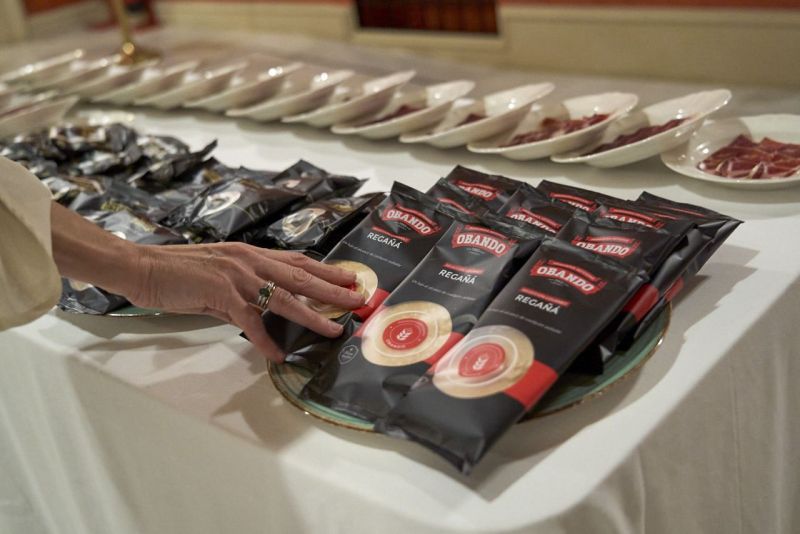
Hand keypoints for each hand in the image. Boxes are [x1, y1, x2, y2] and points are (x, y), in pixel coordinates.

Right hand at [125, 243, 364, 360]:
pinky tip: (278, 354)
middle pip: (302, 276)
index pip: (298, 262)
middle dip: (333, 289)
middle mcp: (250, 261)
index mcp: (251, 255)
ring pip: (285, 297)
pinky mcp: (221, 293)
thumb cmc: (178, 272)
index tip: (349, 278)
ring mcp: (237, 276)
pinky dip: (265, 340)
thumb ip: (242, 293)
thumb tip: (260, 313)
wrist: (143, 267)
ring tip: (334, 328)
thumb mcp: (219, 277)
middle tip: (359, 298)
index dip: (326, 270)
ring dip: (313, 314)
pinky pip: (251, 320)